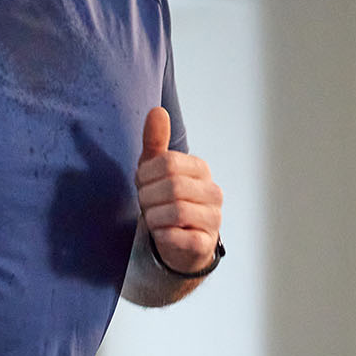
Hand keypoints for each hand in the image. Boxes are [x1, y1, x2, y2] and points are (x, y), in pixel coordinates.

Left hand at [134, 107, 221, 274]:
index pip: (168, 162)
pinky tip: (162, 234)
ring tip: (153, 219)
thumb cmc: (165, 202)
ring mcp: (213, 219)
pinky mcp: (205, 243)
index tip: (142, 185)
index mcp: (201, 169)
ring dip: (154, 217)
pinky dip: (163, 235)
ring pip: (177, 211)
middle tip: (145, 205)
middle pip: (172, 186)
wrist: (179, 244)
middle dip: (148, 197)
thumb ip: (156, 142)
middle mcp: (213, 192)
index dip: (145, 175)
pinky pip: (180, 236)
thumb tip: (156, 111)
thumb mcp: (156, 171)